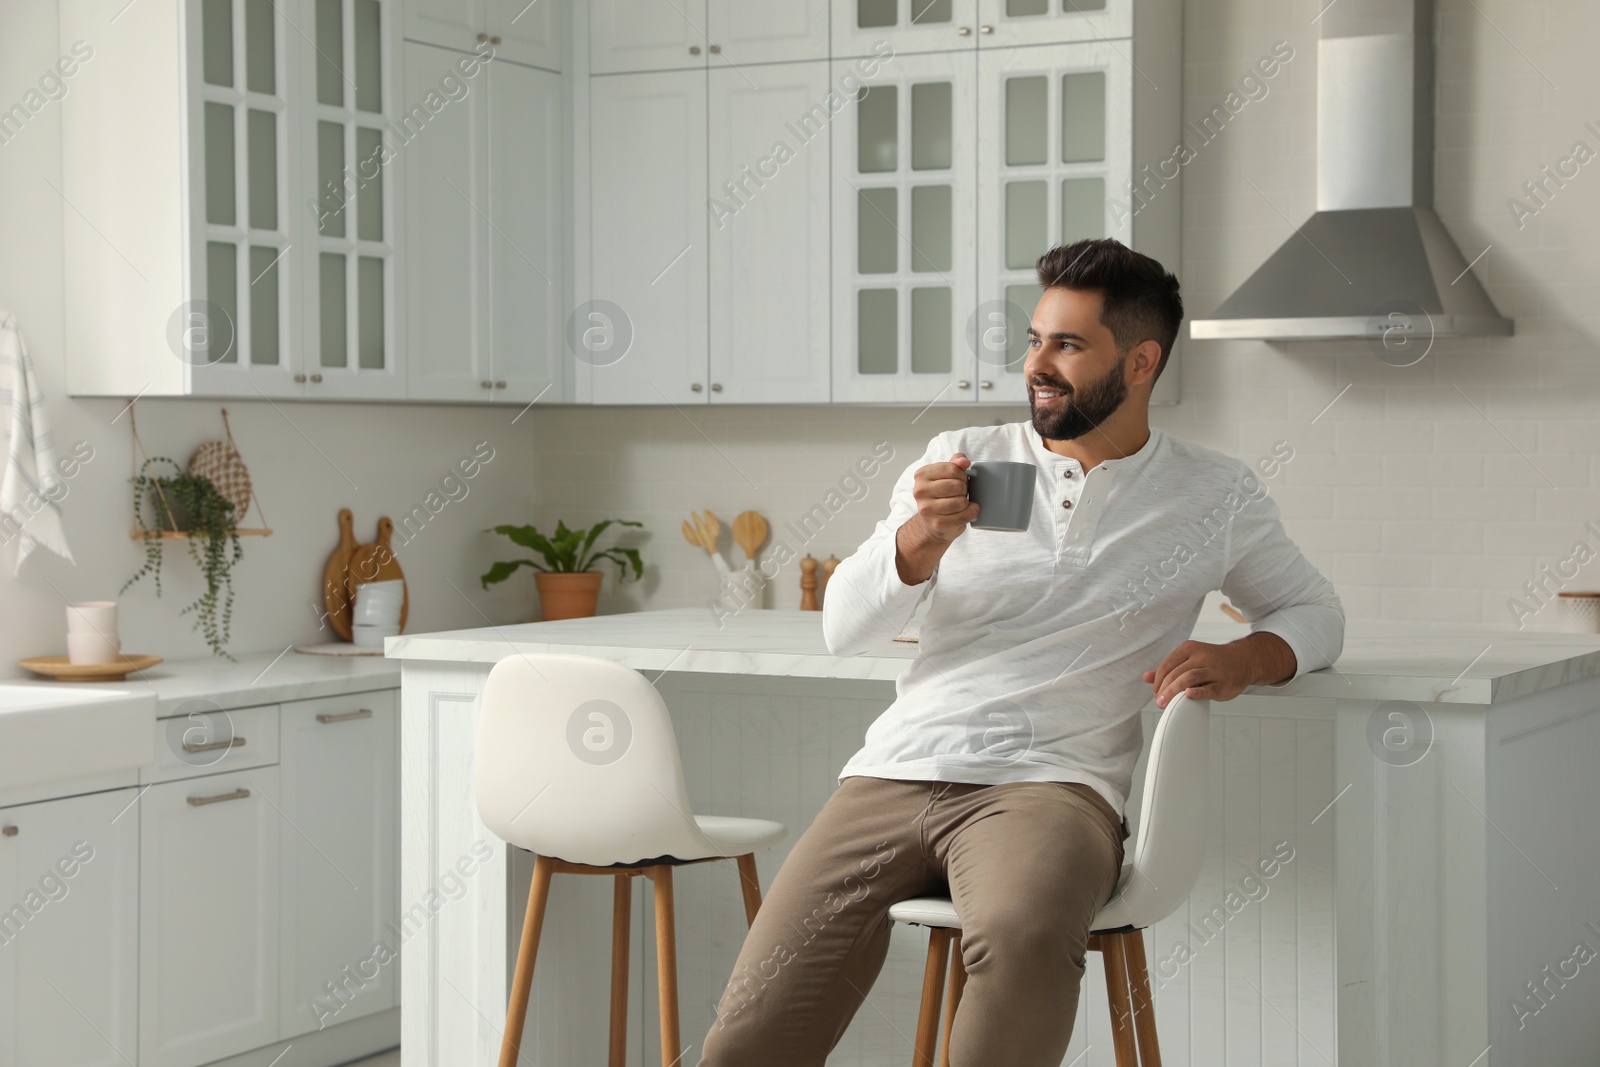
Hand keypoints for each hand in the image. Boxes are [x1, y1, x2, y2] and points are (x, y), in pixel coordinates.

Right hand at [894, 453, 979, 584]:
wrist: (928, 529)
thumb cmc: (939, 500)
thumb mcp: (942, 479)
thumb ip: (954, 464)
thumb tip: (964, 459)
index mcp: (921, 477)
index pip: (953, 468)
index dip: (962, 474)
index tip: (960, 479)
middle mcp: (920, 493)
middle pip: (959, 483)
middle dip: (966, 488)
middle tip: (962, 494)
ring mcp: (928, 510)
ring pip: (963, 499)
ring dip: (968, 501)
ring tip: (962, 504)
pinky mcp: (939, 525)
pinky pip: (967, 514)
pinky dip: (973, 513)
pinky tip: (969, 513)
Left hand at [1142, 633, 1295, 707]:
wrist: (1243, 660)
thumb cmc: (1213, 662)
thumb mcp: (1189, 659)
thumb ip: (1169, 668)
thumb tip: (1146, 677)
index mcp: (1190, 649)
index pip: (1167, 665)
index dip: (1158, 681)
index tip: (1155, 693)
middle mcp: (1201, 656)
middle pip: (1176, 673)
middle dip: (1164, 689)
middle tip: (1159, 702)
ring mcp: (1214, 669)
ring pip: (1189, 678)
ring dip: (1174, 692)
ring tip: (1165, 703)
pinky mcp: (1223, 683)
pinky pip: (1209, 688)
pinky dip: (1197, 692)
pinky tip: (1188, 695)